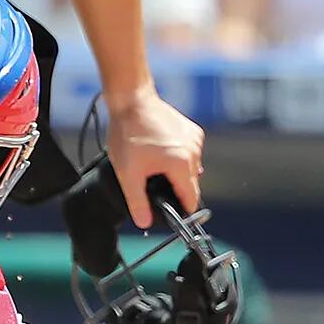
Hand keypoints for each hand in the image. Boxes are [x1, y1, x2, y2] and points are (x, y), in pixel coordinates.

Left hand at [105, 82, 202, 227]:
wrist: (132, 100)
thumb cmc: (129, 133)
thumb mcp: (127, 173)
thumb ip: (137, 201)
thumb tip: (144, 222)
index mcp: (181, 164)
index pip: (191, 199)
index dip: (182, 210)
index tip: (172, 215)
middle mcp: (193, 152)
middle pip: (190, 184)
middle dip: (174, 188)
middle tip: (152, 182)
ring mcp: (195, 139)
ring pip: (190, 169)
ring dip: (176, 172)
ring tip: (154, 163)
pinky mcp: (192, 130)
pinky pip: (189, 153)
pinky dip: (178, 157)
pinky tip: (160, 151)